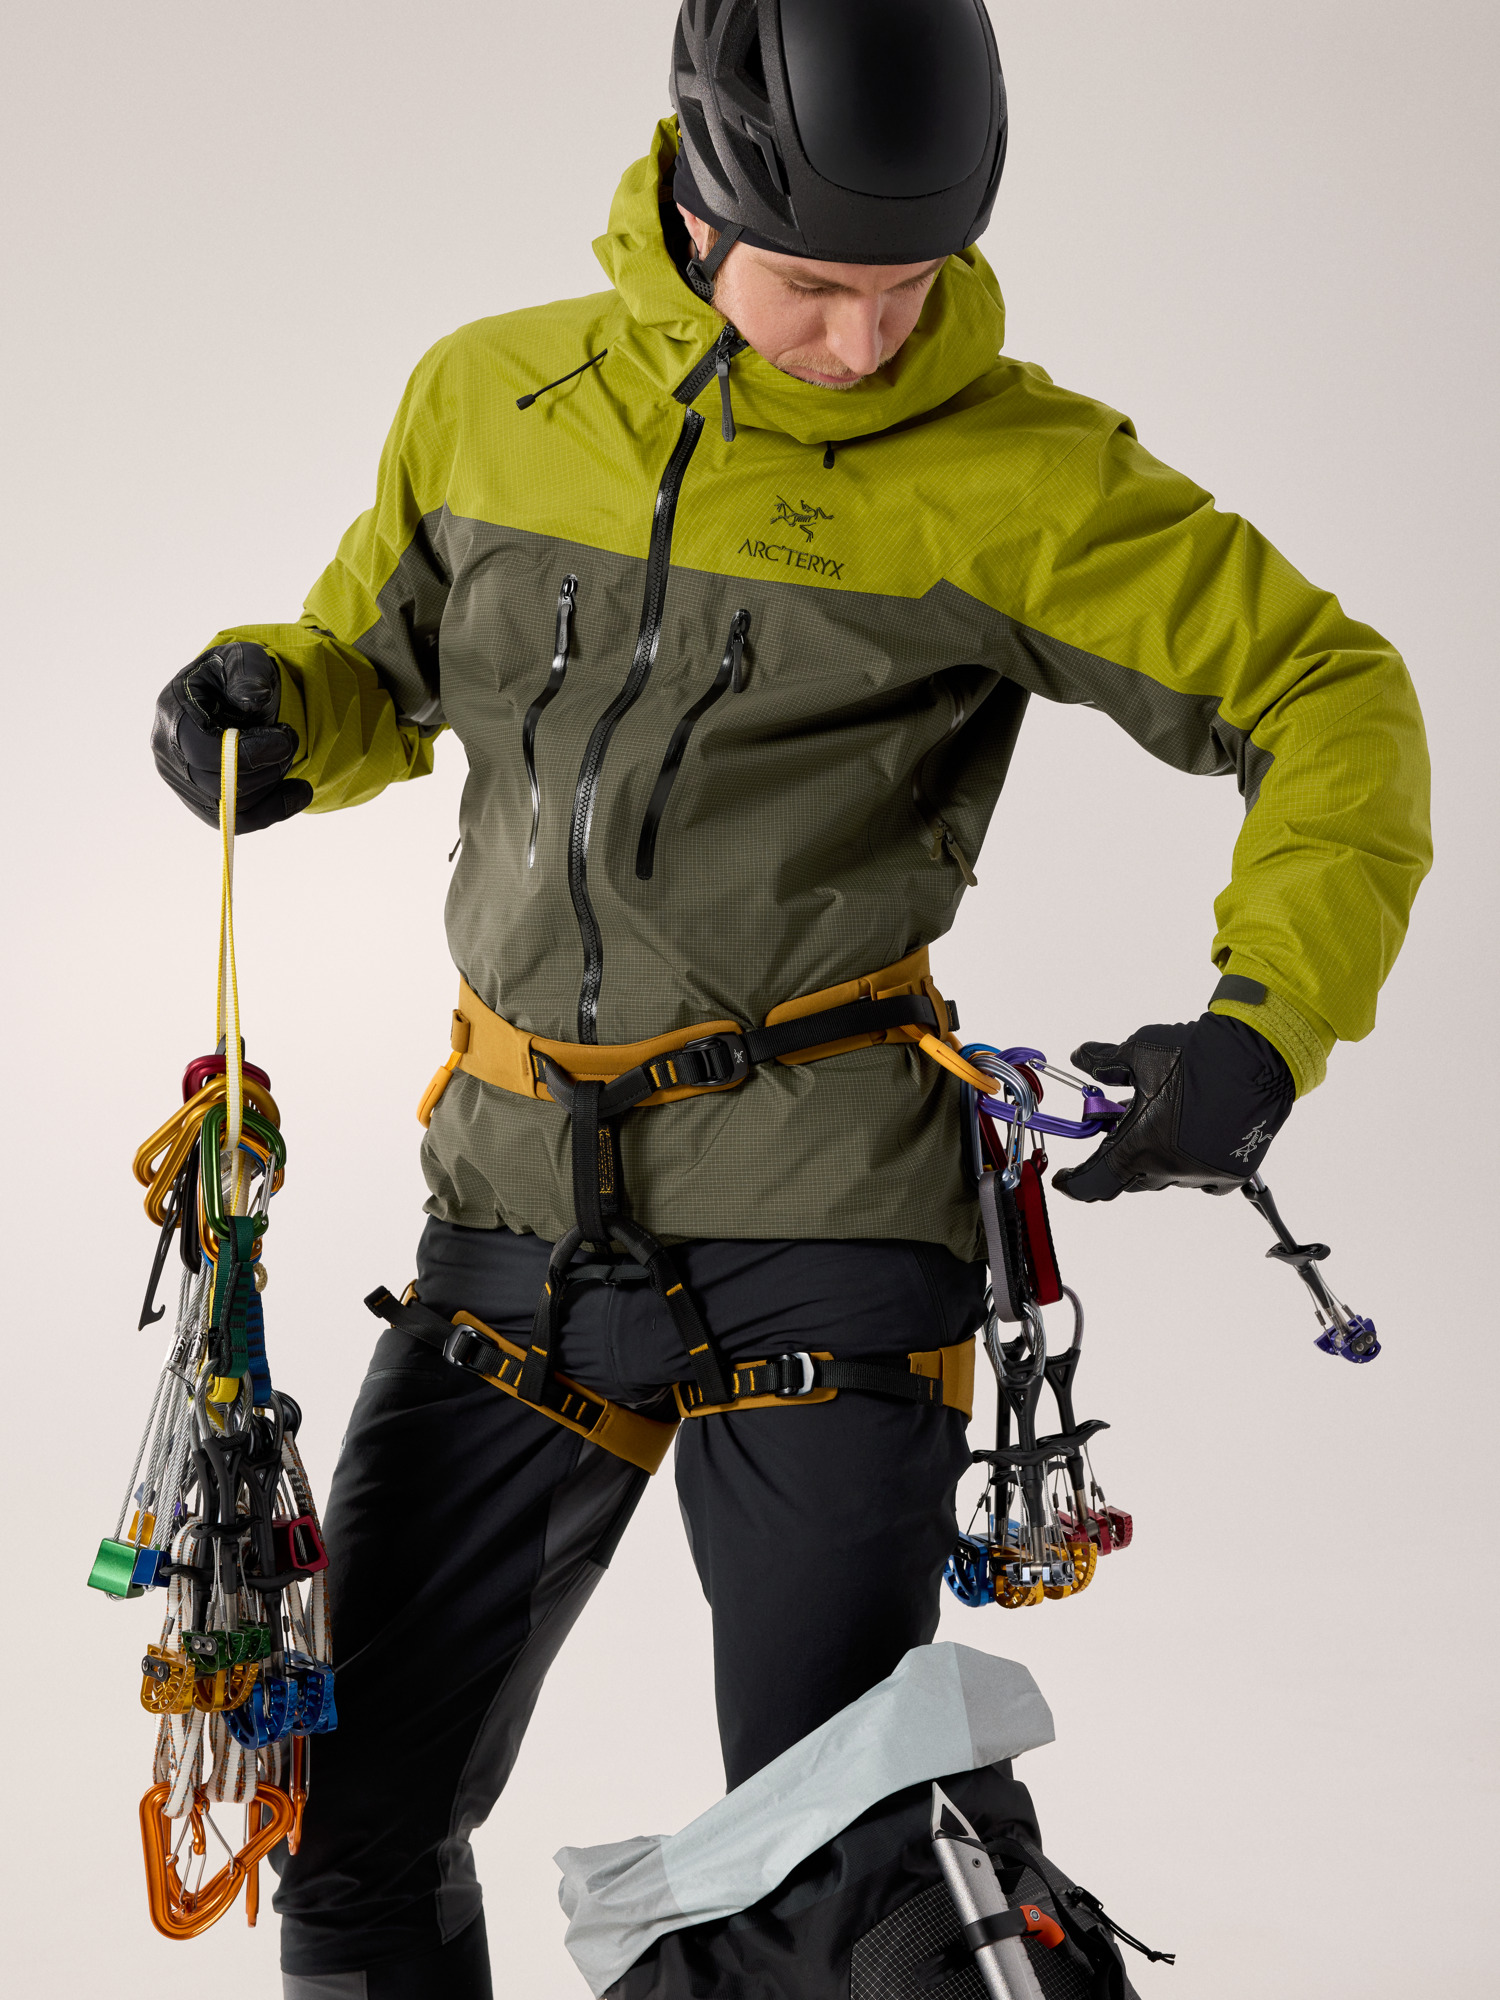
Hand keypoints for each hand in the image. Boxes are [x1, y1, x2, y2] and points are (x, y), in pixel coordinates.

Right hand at [151, 642, 309, 829]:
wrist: (236, 696)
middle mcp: (167, 752)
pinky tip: (298, 792)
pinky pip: (239, 822)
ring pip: (232, 808)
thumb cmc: (238, 676)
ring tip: (287, 754)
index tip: (285, 737)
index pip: (201, 751)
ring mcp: (181, 782)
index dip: (249, 753)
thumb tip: (252, 699)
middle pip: (217, 785)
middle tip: (290, 743)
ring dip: (272, 784)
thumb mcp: (245, 659)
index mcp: (171, 712)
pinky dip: (275, 809)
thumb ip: (248, 673)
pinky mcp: (202, 803)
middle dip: (266, 768)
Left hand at [1052, 1012, 1293, 1201]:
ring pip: (1165, 1176)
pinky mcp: (1232, 1172)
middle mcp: (1170, 1169)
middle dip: (1117, 1158)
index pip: (1095, 1183)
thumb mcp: (1139, 1052)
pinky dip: (1188, 1163)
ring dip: (1154, 1157)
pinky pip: (1200, 1179)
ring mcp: (1203, 1174)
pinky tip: (1190, 1136)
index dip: (1075, 1184)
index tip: (1065, 1181)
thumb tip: (1081, 1057)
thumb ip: (1105, 1062)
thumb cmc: (1197, 1054)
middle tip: (1116, 1132)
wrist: (1258, 1055)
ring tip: (1158, 1121)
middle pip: (1130, 1178)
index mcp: (1139, 1147)